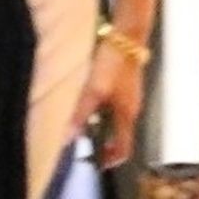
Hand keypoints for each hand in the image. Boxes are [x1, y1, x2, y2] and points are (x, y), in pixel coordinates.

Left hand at [71, 42, 145, 168]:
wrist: (127, 35)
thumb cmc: (114, 63)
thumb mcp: (93, 91)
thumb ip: (80, 115)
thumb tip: (67, 139)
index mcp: (127, 115)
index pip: (123, 148)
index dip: (109, 160)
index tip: (95, 164)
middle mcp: (131, 109)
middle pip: (118, 135)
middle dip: (101, 142)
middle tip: (81, 141)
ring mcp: (130, 96)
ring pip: (114, 120)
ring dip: (99, 125)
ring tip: (80, 121)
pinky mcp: (126, 84)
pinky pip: (113, 106)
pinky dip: (101, 110)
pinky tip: (88, 99)